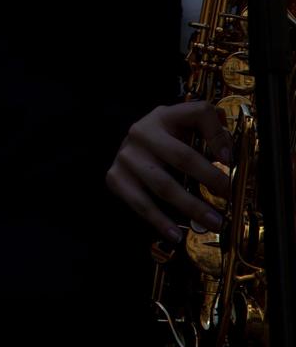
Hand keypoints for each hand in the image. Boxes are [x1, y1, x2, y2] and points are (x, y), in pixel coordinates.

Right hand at [105, 100, 234, 243]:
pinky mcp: (115, 177)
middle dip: (210, 179)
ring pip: (163, 184)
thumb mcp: (184, 129)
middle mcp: (142, 132)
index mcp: (165, 116)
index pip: (197, 113)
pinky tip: (175, 234)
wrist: (128, 152)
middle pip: (182, 156)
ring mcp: (126, 156)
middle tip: (228, 197)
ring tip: (214, 222)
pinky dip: (159, 220)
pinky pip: (140, 202)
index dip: (217, 134)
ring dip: (192, 206)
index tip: (231, 158)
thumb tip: (231, 150)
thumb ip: (209, 133)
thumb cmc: (165, 144)